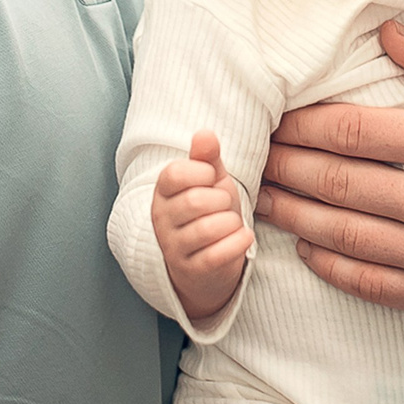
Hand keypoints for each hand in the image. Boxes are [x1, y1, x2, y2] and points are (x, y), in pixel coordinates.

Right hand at [152, 131, 253, 321]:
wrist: (209, 265)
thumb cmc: (210, 214)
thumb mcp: (211, 182)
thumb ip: (207, 158)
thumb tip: (204, 133)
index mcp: (163, 192)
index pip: (174, 174)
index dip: (203, 173)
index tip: (211, 181)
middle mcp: (161, 219)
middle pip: (195, 201)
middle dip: (221, 201)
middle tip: (224, 206)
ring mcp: (173, 248)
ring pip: (207, 229)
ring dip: (231, 223)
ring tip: (231, 224)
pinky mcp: (190, 271)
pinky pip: (217, 254)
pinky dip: (238, 243)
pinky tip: (242, 238)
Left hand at [255, 21, 403, 317]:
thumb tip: (385, 33)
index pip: (354, 130)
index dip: (305, 124)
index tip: (278, 118)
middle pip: (339, 181)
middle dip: (287, 165)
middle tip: (254, 155)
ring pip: (345, 233)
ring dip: (293, 213)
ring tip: (261, 197)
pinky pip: (371, 282)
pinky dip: (329, 265)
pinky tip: (304, 245)